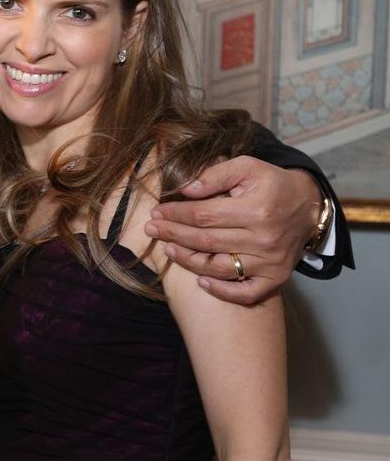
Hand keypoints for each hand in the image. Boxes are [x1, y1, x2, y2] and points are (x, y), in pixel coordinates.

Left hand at [146, 159, 321, 303]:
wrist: (308, 207)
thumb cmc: (272, 184)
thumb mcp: (248, 167)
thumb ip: (216, 175)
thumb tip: (185, 189)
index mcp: (257, 209)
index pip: (204, 215)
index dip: (176, 214)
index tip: (157, 212)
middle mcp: (264, 239)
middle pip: (207, 242)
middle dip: (173, 235)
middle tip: (151, 230)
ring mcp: (270, 262)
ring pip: (219, 268)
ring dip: (188, 261)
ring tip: (169, 250)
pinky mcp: (276, 279)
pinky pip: (245, 293)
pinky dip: (221, 291)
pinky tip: (201, 281)